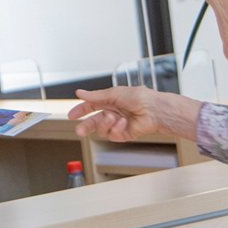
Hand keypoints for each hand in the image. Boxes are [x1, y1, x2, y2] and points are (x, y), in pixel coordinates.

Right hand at [69, 86, 200, 141]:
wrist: (154, 110)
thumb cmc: (139, 97)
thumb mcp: (113, 93)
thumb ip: (95, 96)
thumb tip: (79, 93)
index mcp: (110, 101)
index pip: (91, 106)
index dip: (81, 110)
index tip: (72, 115)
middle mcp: (113, 112)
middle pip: (94, 122)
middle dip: (86, 126)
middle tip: (79, 130)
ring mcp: (117, 124)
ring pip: (101, 129)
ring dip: (105, 124)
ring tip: (112, 117)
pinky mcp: (123, 134)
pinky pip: (112, 135)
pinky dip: (116, 128)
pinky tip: (124, 123)